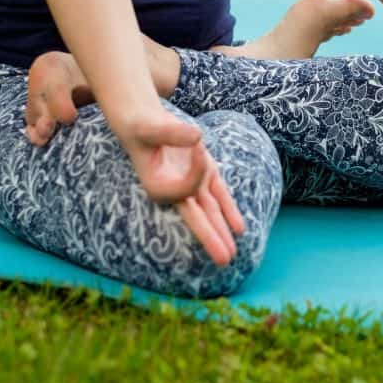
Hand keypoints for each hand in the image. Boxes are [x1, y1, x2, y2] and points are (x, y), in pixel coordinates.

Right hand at [117, 110, 246, 267]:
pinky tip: (240, 229)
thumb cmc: (142, 126)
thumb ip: (171, 132)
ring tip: (232, 256)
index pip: (186, 188)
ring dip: (221, 232)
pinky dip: (229, 210)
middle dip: (210, 238)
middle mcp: (174, 190)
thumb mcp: (150, 126)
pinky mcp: (204, 173)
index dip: (196, 171)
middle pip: (195, 218)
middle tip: (224, 261)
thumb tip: (198, 137)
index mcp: (157, 185)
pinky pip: (219, 195)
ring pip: (210, 211)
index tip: (196, 144)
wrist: (145, 121)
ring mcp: (192, 183)